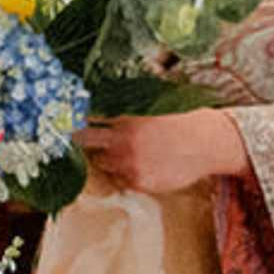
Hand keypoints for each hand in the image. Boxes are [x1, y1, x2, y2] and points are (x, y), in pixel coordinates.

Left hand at [73, 108, 246, 194]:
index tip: (64, 118)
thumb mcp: (156, 103)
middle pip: (85, 140)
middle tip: (74, 136)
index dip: (76, 118)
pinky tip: (145, 163)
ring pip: (104, 163)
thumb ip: (129, 104)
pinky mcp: (140, 182)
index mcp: (126, 117)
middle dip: (80, 138)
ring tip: (128, 151)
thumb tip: (105, 91)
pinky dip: (127, 173)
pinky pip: (122, 179)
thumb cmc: (184, 119)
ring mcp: (130, 164)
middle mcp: (124, 141)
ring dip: (108, 158)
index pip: (90, 117)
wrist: (209, 142)